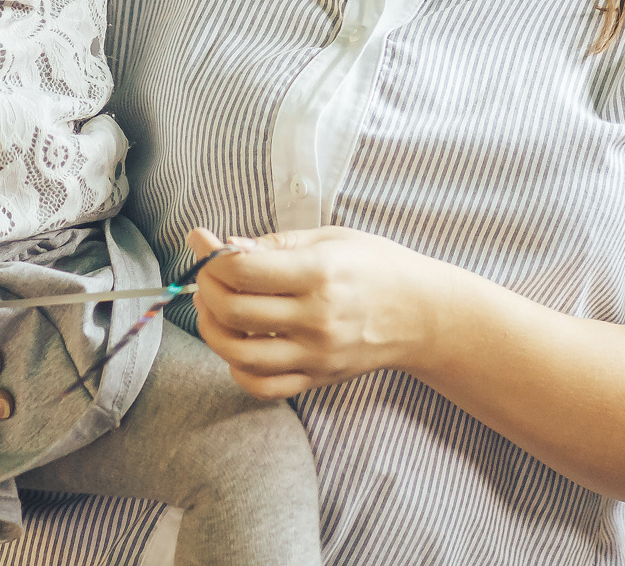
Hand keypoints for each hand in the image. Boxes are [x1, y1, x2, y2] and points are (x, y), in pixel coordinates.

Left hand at [187, 225, 439, 398]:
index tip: (201, 241)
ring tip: (214, 309)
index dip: (211, 256)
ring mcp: (316, 354)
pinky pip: (262, 386)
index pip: (243, 271)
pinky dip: (237, 369)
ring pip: (239, 353)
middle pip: (234, 311)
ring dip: (212, 329)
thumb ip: (276, 245)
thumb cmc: (377, 267)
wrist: (423, 314)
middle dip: (206, 289)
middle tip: (207, 275)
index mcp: (320, 273)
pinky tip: (237, 346)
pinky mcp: (318, 378)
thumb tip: (225, 248)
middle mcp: (316, 317)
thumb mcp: (331, 238)